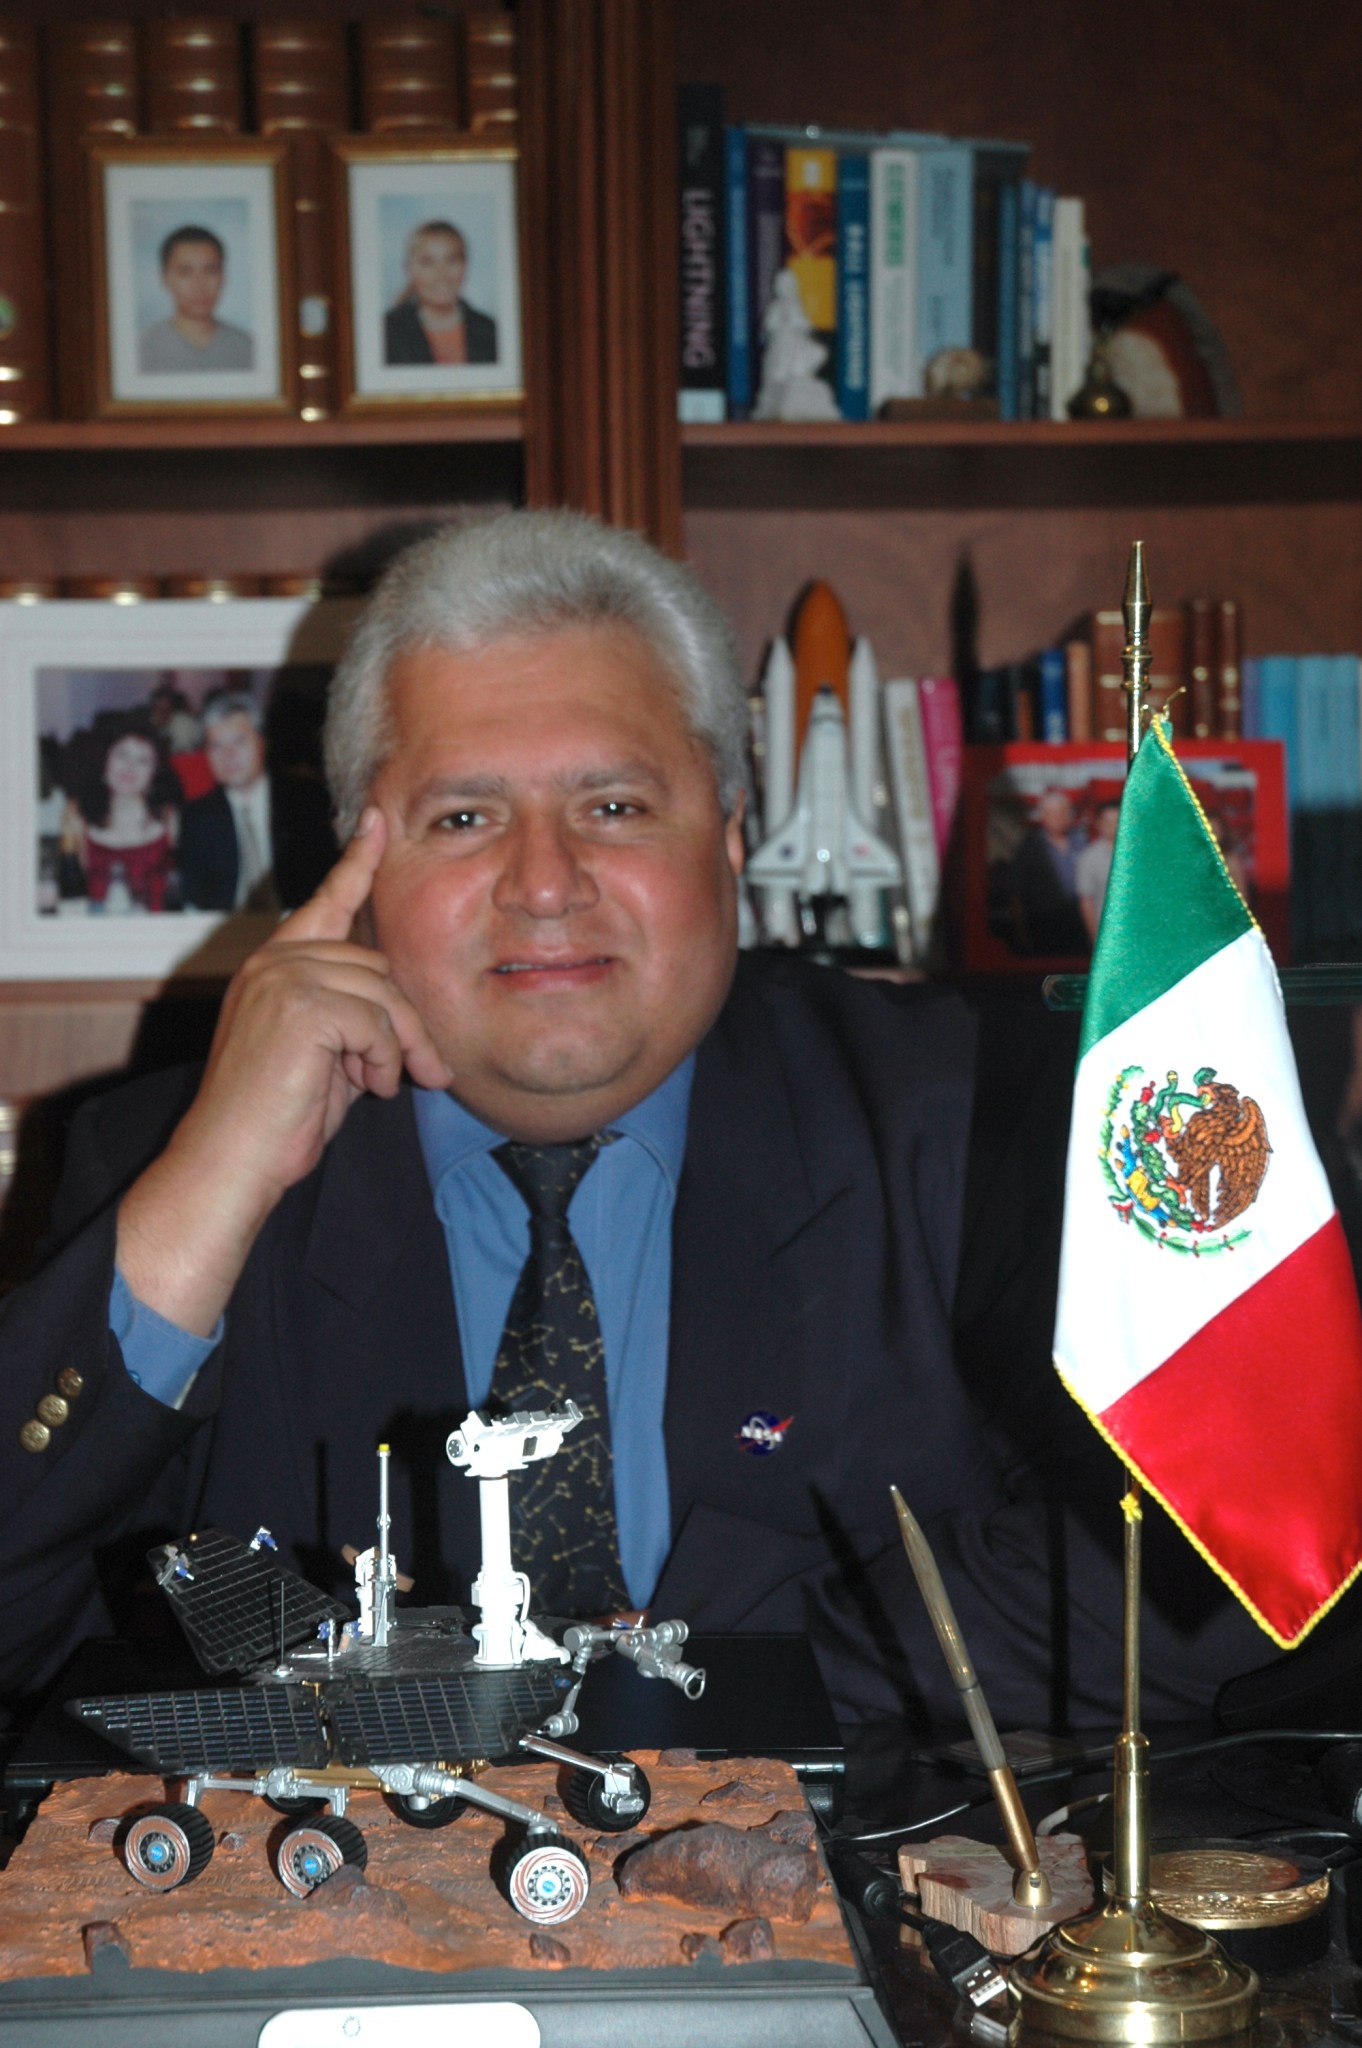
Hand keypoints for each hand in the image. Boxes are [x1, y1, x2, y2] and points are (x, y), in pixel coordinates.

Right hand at [116, 810, 450, 1333]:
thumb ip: (355, 1017)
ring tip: (387, 1085)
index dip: (357, 862)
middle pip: (380, 966)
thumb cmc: (279, 1120)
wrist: (231, 1161)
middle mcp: (274, 961)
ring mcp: (282, 977)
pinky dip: (386, 1061)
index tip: (377, 822)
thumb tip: (406, 1013)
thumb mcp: (328, 1055)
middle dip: (409, 1024)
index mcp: (276, 965)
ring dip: (400, 1048)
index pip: (326, 902)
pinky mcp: (298, 1004)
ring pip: (385, 995)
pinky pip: (377, 1022)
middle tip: (423, 1072)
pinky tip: (368, 1088)